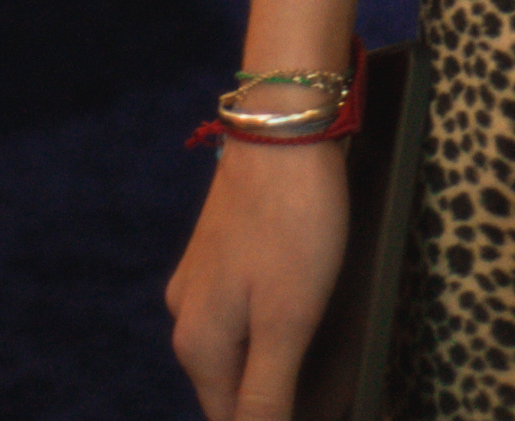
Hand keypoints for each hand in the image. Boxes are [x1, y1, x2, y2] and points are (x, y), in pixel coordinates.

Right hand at [167, 135, 350, 420]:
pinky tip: (304, 300)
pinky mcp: (221, 245)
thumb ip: (266, 395)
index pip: (230, 419)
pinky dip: (271, 315)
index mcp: (197, 344)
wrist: (282, 123)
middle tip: (328, 378)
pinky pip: (243, 302)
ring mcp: (200, 276)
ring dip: (273, 354)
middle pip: (231, 383)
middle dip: (274, 392)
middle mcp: (187, 314)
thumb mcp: (286, 322)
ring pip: (237, 341)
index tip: (322, 405)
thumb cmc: (291, 223)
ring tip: (323, 345)